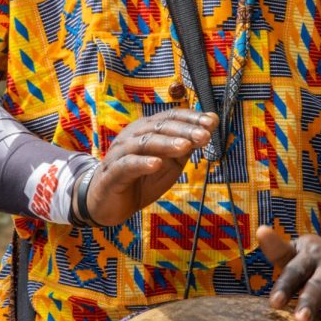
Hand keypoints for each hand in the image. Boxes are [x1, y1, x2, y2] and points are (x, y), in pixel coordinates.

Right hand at [85, 108, 218, 226]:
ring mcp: (120, 153)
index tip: (212, 122)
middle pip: (159, 127)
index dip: (191, 118)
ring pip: (144, 143)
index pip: (170, 117)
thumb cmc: (140, 179)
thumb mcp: (169, 164)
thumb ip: (185, 147)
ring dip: (166, 143)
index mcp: (147, 130)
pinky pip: (127, 165)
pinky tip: (156, 164)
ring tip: (185, 146)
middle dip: (184, 130)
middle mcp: (132, 136)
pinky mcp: (111, 173)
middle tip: (204, 135)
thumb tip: (208, 130)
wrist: (109, 203)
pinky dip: (142, 163)